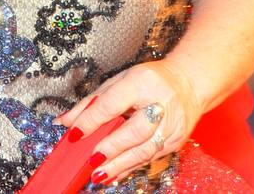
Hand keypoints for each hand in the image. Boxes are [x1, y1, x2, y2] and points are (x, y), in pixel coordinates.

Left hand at [57, 61, 202, 185]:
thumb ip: (90, 103)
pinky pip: (150, 157)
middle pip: (134, 131)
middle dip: (111, 148)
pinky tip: (115, 173)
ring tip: (99, 174)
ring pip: (144, 150)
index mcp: (141, 82)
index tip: (74, 134)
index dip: (91, 120)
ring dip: (120, 164)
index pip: (112, 104)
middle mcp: (159, 104)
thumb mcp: (118, 81)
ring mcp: (171, 125)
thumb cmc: (149, 80)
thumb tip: (65, 122)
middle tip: (91, 160)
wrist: (188, 83)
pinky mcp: (175, 141)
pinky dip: (130, 167)